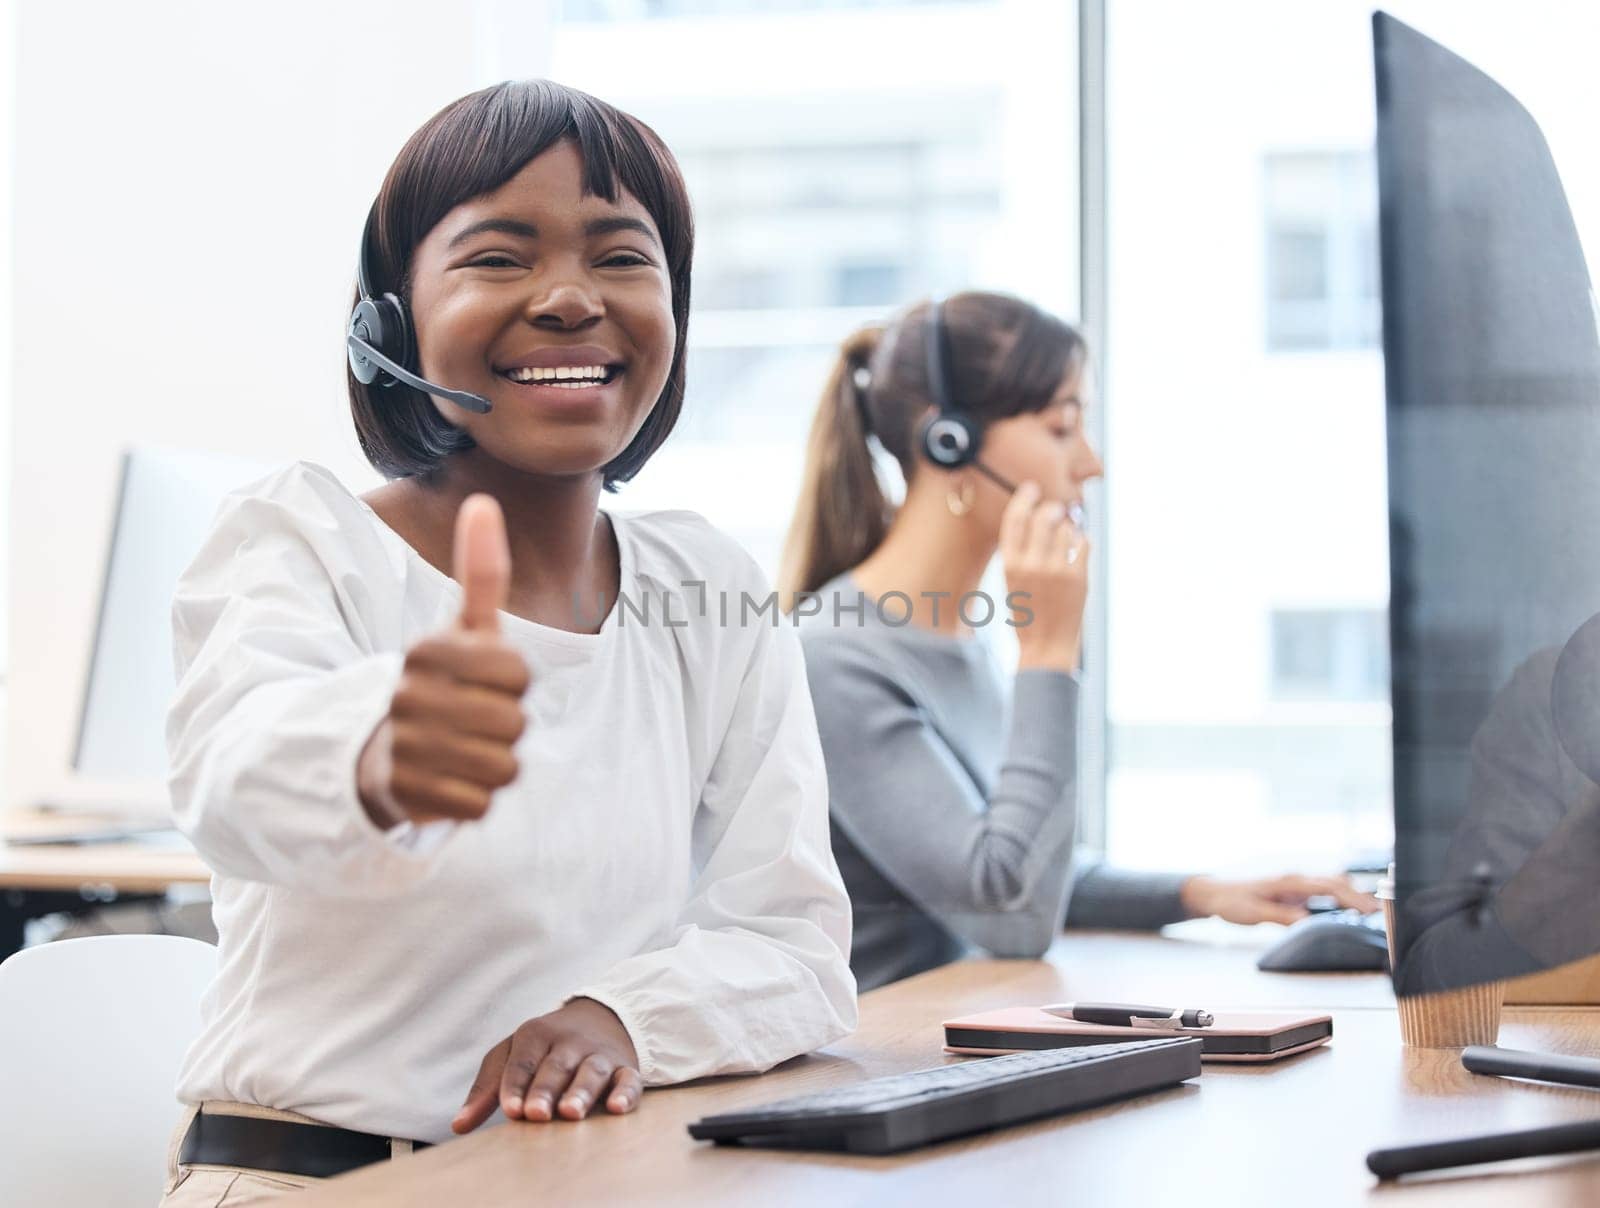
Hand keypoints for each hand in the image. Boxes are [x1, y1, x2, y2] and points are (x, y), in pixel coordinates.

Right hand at [356, 494, 530, 826]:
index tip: (482, 684)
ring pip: (503, 766)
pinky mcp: (408, 798)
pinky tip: (448, 782)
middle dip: (504, 728)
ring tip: (460, 752)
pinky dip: (473, 798)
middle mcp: (409, 697)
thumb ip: (481, 574)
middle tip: (470, 723)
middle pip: (515, 723)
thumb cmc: (436, 686)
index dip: (512, 684)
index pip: (517, 674)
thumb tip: (484, 502)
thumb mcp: (460, 631)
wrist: (375, 754)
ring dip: (491, 765)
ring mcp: (406, 748)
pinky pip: (481, 804)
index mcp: (425, 652)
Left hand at [453, 998, 642, 1133]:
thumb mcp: (512, 1055)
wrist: (601, 1018)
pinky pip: (628, 1078)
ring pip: (591, 1070)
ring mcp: (598, 1054)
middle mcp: (569, 1042)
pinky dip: (624, 1092)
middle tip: (536, 1114)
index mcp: (536, 1034)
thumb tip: (458, 1126)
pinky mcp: (625, 1067)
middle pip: (556, 1065)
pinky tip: (615, 1107)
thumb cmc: (545, 1048)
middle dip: (545, 1089)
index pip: (522, 1061)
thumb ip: (487, 1088)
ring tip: (570, 1113)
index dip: (516, 1085)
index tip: (511, 1110)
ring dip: (581, 1091)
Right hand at [1001, 480, 1089, 670]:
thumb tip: (1035, 517)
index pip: (1015, 518)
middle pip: (1044, 516)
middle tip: (1056, 509)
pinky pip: (1083, 543)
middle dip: (1052, 508)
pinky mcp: (1078, 577)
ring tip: (1066, 536)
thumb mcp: (1012, 582)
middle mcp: (1032, 564)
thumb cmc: (1027, 614)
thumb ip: (1019, 553)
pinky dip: (1081, 542)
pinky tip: (1077, 549)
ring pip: (1066, 528)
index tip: (1032, 488)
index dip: (1024, 498)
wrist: (1045, 647)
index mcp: (1009, 564)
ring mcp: (1056, 570)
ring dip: (1068, 527)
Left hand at [1180, 873, 1380, 925]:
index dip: (1352, 897)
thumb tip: (1307, 921)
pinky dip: (1339, 899)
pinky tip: (1347, 911)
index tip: (1370, 909)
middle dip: (1359, 896)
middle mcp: (1297, 880)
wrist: (1214, 892)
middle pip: (1336, 883)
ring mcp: (1296, 885)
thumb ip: (1281, 916)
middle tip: (1379, 914)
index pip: (1329, 887)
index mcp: (1290, 881)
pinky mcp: (1293, 892)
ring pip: (1331, 886)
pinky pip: (1321, 893)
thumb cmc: (1231, 901)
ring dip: (1351, 896)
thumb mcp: (1254, 913)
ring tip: (1371, 913)